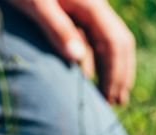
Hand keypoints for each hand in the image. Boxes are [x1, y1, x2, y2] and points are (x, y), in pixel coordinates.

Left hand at [7, 0, 135, 104]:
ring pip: (107, 43)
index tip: (109, 97)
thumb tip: (78, 58)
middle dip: (120, 73)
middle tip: (116, 103)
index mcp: (91, 4)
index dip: (116, 72)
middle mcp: (93, 7)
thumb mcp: (35, 4)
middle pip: (118, 43)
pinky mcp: (74, 15)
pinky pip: (92, 41)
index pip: (114, 41)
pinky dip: (96, 61)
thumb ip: (56, 28)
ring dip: (111, 70)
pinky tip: (92, 78)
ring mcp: (85, 11)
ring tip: (110, 97)